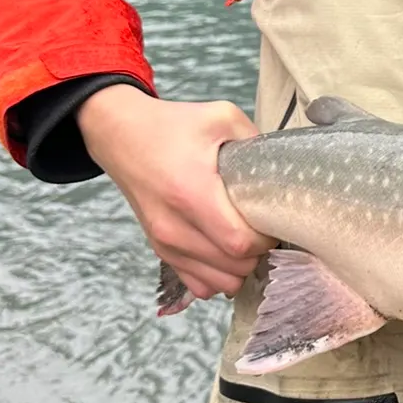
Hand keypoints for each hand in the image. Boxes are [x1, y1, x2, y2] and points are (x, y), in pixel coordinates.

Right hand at [79, 86, 271, 301]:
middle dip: (259, 253)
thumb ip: (256, 142)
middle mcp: (174, 226)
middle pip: (234, 267)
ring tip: (247, 240)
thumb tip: (284, 169)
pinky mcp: (160, 250)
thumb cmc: (171, 126)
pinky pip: (198, 285)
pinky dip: (218, 276)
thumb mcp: (221, 117)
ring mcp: (164, 242)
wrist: (119, 134)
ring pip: (219, 282)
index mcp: (191, 192)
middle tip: (265, 228)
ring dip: (241, 268)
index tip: (274, 220)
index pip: (241, 242)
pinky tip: (227, 253)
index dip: (267, 238)